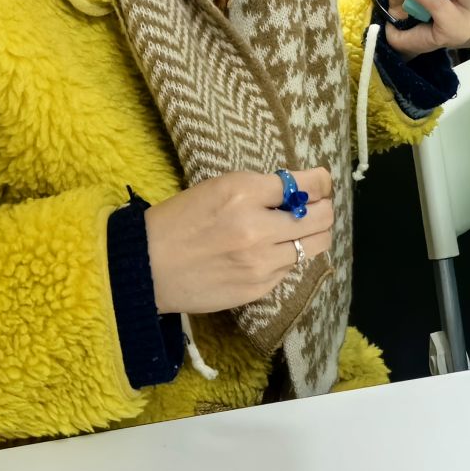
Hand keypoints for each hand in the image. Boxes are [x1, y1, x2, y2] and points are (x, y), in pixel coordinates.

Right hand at [145, 169, 334, 313]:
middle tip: (316, 206)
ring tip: (299, 230)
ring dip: (311, 234)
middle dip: (324, 208)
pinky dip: (287, 257)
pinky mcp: (258, 288)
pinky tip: (270, 252)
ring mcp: (260, 262)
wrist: (145, 267)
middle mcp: (257, 228)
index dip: (320, 182)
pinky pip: (290, 268)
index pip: (305, 183)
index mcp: (243, 193)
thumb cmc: (178, 221)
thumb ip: (259, 189)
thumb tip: (299, 191)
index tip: (320, 183)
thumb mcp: (217, 188)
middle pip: (321, 216)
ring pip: (313, 246)